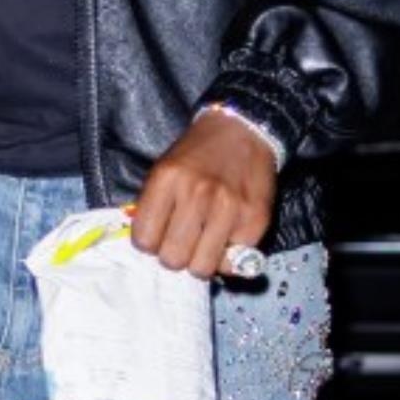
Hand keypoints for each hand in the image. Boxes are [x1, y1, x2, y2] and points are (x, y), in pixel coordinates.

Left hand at [129, 111, 276, 279]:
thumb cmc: (198, 155)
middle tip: (182, 244)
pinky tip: (226, 235)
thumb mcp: (163, 170)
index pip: (144, 240)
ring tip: (203, 245)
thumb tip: (147, 247)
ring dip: (200, 261)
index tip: (158, 237)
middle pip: (173, 259)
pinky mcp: (255, 219)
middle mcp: (197, 193)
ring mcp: (229, 207)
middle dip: (174, 257)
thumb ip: (151, 207)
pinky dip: (228, 255)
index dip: (149, 244)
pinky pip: (233, 262)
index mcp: (167, 179)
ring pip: (202, 267)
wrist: (243, 132)